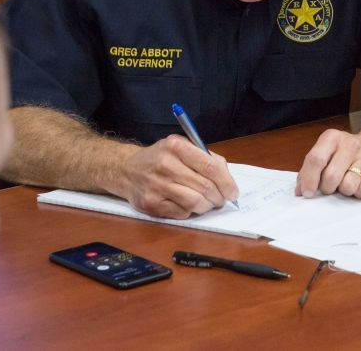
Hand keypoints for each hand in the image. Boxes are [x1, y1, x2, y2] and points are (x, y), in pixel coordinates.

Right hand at [115, 134, 238, 218]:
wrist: (127, 170)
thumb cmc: (160, 158)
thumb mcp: (181, 146)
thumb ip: (205, 157)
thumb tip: (227, 177)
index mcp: (176, 146)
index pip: (211, 166)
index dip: (227, 182)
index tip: (233, 192)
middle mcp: (165, 165)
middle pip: (205, 187)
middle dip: (219, 197)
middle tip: (221, 200)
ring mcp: (157, 186)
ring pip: (195, 203)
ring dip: (206, 206)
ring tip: (206, 202)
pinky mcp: (151, 204)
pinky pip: (182, 213)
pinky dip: (190, 211)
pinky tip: (186, 204)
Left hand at [295, 128, 360, 199]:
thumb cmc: (346, 154)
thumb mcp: (327, 153)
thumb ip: (310, 169)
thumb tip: (300, 190)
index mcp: (332, 138)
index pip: (316, 159)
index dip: (309, 179)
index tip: (307, 192)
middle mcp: (350, 144)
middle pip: (330, 177)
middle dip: (327, 188)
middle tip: (331, 186)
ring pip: (348, 186)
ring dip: (345, 190)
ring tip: (348, 181)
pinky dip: (359, 193)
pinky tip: (360, 183)